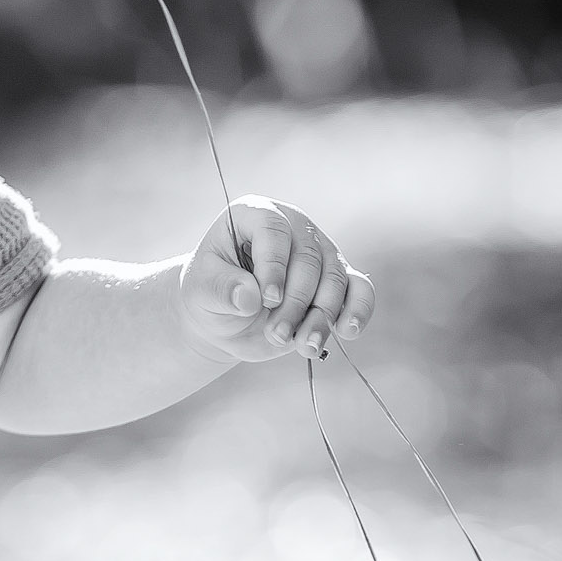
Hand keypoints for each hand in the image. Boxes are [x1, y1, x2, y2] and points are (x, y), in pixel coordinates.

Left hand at [178, 197, 373, 365]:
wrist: (226, 318)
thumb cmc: (211, 293)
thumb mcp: (201, 290)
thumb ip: (222, 289)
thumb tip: (249, 297)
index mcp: (256, 214)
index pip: (274, 229)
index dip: (273, 264)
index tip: (267, 299)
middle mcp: (292, 226)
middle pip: (309, 259)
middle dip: (296, 302)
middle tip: (275, 334)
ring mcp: (320, 252)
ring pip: (335, 279)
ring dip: (322, 316)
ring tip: (302, 346)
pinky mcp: (337, 281)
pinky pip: (360, 289)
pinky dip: (359, 311)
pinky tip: (348, 332)